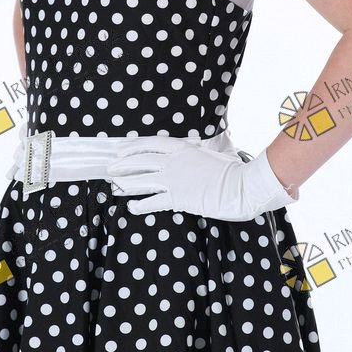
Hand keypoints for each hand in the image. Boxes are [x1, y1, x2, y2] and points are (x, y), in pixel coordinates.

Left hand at [105, 135, 298, 220]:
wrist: (241, 185)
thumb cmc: (232, 169)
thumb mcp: (213, 152)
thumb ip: (199, 151)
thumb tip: (197, 148)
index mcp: (183, 148)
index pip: (151, 144)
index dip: (133, 146)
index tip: (120, 149)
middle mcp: (175, 161)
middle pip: (141, 160)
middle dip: (123, 164)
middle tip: (110, 168)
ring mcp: (175, 179)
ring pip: (142, 180)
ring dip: (126, 183)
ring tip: (114, 186)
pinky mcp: (178, 198)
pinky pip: (153, 201)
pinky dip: (140, 204)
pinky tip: (131, 207)